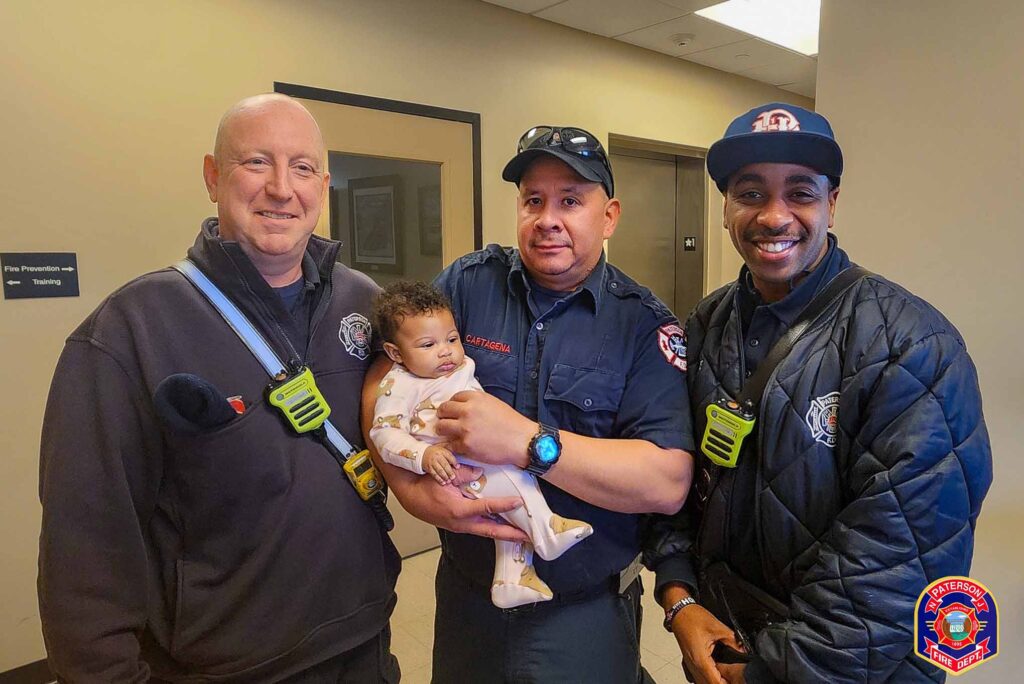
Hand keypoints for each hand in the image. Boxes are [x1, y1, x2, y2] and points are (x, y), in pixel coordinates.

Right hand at [392, 464, 528, 542]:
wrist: (408, 496)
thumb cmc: (424, 485)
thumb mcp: (443, 475)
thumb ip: (463, 474)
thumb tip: (480, 473)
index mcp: (459, 510)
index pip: (487, 508)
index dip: (504, 505)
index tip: (519, 502)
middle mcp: (461, 523)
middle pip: (491, 531)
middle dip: (511, 534)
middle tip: (528, 537)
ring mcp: (459, 526)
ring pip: (486, 532)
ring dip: (503, 533)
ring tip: (520, 533)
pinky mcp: (458, 525)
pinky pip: (478, 528)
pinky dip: (492, 528)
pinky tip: (501, 524)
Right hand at [423, 444, 458, 484]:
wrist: (423, 453)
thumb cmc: (436, 453)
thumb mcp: (443, 450)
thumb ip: (450, 456)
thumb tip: (458, 465)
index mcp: (442, 451)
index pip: (449, 456)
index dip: (454, 462)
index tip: (458, 467)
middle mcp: (437, 456)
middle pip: (445, 464)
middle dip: (449, 472)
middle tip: (453, 477)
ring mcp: (432, 462)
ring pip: (439, 470)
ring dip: (445, 476)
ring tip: (449, 481)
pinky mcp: (429, 468)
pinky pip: (434, 474)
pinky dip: (439, 479)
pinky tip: (443, 482)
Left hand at [435, 390, 533, 466]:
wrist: (522, 441)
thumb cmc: (511, 422)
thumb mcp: (493, 403)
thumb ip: (476, 403)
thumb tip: (462, 406)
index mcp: (475, 398)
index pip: (453, 397)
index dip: (452, 405)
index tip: (453, 411)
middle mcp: (467, 411)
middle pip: (443, 410)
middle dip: (442, 416)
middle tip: (445, 421)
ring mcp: (465, 428)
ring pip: (441, 427)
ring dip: (442, 430)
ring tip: (447, 433)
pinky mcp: (465, 445)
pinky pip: (450, 445)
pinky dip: (453, 446)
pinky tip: (459, 446)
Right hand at [670, 604, 743, 683]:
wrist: (680, 612)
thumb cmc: (692, 618)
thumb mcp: (718, 627)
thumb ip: (733, 641)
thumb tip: (742, 650)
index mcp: (700, 659)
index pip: (715, 682)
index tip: (737, 681)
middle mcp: (693, 665)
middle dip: (722, 683)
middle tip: (734, 679)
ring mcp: (690, 664)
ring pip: (702, 682)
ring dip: (714, 681)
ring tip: (727, 677)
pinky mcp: (690, 661)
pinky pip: (699, 676)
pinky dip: (708, 677)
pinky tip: (717, 673)